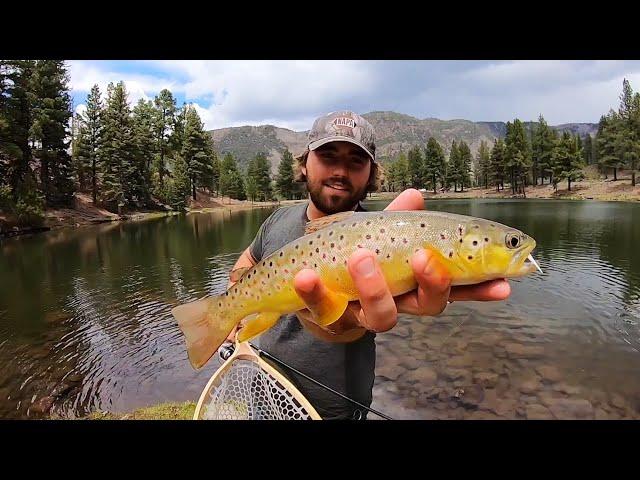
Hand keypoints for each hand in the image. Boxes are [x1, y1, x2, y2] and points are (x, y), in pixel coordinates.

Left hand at [293, 188, 510, 337]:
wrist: (309, 285)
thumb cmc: (353, 255)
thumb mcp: (376, 233)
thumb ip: (396, 218)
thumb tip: (415, 194)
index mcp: (413, 282)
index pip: (455, 288)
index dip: (480, 289)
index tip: (506, 285)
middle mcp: (396, 302)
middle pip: (427, 306)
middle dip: (433, 284)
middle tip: (426, 257)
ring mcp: (363, 313)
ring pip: (381, 315)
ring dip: (373, 286)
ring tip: (360, 257)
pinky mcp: (329, 316)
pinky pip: (322, 309)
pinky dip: (314, 291)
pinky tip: (305, 273)